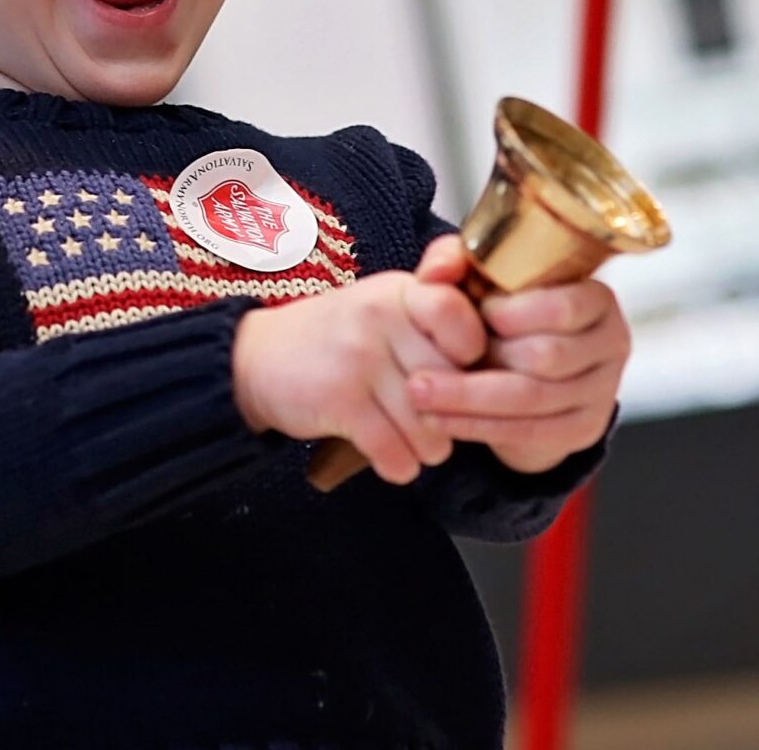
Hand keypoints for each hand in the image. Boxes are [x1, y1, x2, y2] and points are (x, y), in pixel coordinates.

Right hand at [232, 269, 487, 484]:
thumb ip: (438, 308)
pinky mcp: (337, 400)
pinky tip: (391, 457)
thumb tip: (502, 339)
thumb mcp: (385, 304)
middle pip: (452, 384)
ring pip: (428, 425)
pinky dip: (399, 466)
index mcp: (400, 291)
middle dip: (452, 414)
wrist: (255, 359)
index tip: (462, 371)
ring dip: (427, 447)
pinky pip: (395, 450)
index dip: (474, 355)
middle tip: (438, 420)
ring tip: (415, 441)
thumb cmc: (337, 336)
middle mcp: (380, 316)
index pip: (462, 317)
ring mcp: (358, 357)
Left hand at [405, 236, 629, 474]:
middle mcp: (612, 343)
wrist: (527, 363)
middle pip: (546, 358)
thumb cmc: (504, 311)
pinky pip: (530, 431)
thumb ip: (454, 260)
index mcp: (597, 298)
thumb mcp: (481, 278)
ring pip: (533, 399)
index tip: (474, 313)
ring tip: (420, 396)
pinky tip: (440, 421)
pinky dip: (480, 427)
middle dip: (479, 365)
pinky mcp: (584, 428)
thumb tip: (434, 272)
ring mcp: (602, 390)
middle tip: (420, 372)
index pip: (563, 307)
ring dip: (469, 401)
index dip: (513, 313)